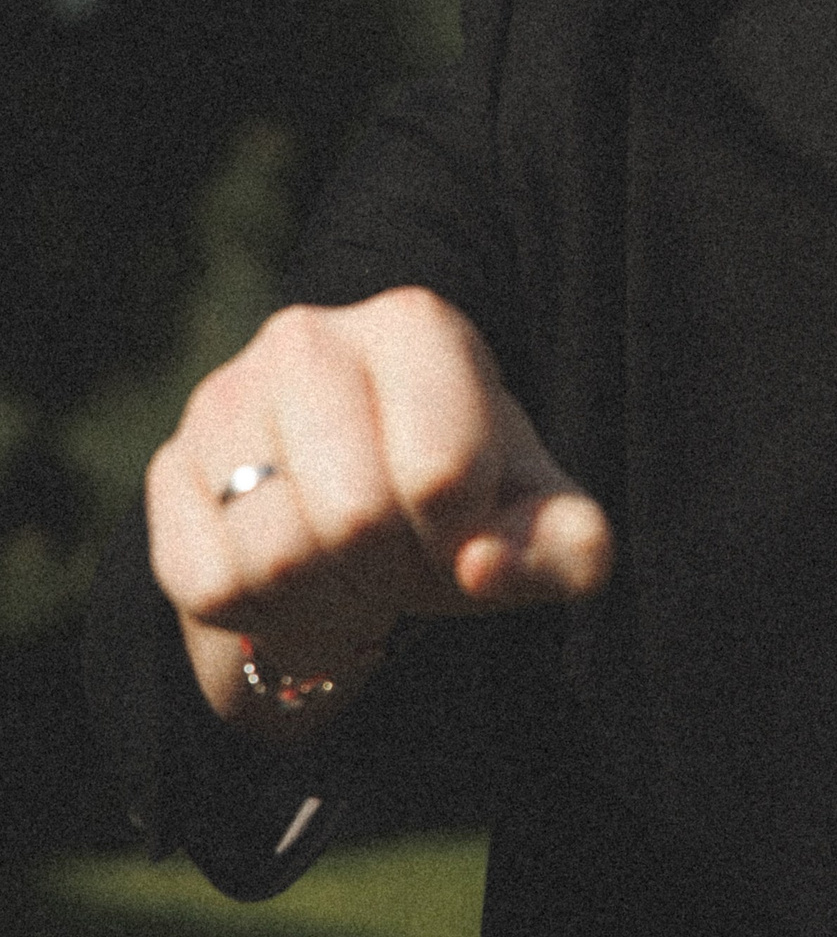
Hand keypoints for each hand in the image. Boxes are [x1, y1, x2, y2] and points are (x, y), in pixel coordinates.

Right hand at [147, 288, 613, 723]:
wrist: (360, 522)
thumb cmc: (466, 508)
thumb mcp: (539, 522)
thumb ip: (566, 545)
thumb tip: (484, 566)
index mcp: (415, 325)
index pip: (440, 473)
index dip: (462, 535)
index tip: (461, 524)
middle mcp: (308, 338)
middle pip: (353, 519)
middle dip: (391, 570)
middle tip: (399, 556)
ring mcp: (224, 397)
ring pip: (274, 558)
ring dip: (326, 597)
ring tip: (347, 567)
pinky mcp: (169, 467)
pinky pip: (211, 584)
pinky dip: (262, 611)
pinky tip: (290, 575)